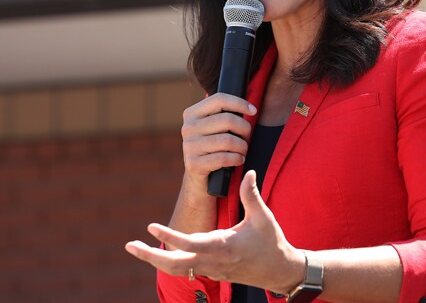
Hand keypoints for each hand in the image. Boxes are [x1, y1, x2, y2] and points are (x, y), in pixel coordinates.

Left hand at [125, 171, 304, 293]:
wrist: (279, 271)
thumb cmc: (271, 242)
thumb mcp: (263, 217)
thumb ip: (251, 194)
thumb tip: (248, 170)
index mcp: (224, 246)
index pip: (190, 244)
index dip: (170, 236)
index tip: (151, 227)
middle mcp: (213, 261)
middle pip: (174, 265)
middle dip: (150, 257)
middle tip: (129, 245)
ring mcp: (211, 269)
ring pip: (177, 270)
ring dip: (155, 260)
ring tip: (135, 248)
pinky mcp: (212, 271)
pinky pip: (185, 269)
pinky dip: (168, 262)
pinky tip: (157, 252)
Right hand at [181, 93, 256, 190]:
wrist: (200, 180)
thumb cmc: (214, 149)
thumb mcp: (215, 128)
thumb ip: (224, 114)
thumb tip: (248, 106)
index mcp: (192, 113)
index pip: (219, 99)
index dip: (240, 103)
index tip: (253, 111)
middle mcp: (188, 127)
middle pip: (227, 119)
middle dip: (244, 129)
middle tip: (247, 137)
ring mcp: (189, 146)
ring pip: (228, 140)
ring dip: (242, 147)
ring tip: (243, 150)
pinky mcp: (193, 164)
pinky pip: (223, 158)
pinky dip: (236, 159)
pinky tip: (238, 160)